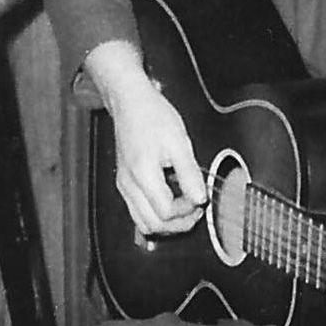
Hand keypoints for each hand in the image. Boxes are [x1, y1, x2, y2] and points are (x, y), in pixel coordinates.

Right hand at [85, 41, 206, 234]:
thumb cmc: (152, 116)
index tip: (201, 200)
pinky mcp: (125, 182)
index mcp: (142, 174)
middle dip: (177, 223)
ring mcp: (124, 185)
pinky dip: (155, 213)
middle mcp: (129, 184)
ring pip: (142, 222)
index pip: (166, 212)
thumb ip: (189, 173)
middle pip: (151, 224)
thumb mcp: (179, 142)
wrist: (130, 102)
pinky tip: (171, 201)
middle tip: (196, 211)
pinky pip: (138, 210)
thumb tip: (200, 197)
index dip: (187, 211)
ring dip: (166, 222)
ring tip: (185, 210)